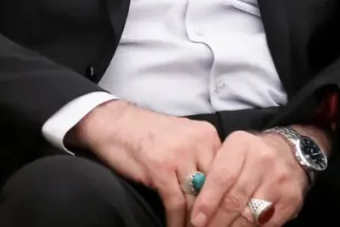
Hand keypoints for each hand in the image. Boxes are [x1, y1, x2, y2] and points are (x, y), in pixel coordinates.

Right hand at [68, 100, 220, 226]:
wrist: (113, 122)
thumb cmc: (147, 134)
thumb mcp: (182, 139)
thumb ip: (201, 158)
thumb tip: (216, 190)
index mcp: (207, 135)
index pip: (226, 175)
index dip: (224, 200)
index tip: (223, 218)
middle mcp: (198, 142)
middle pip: (214, 188)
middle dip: (212, 213)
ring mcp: (179, 154)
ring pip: (196, 198)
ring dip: (195, 221)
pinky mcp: (160, 167)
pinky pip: (175, 203)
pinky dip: (176, 220)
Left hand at [188, 130, 310, 226]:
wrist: (289, 152)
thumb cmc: (249, 155)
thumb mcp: (230, 151)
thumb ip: (214, 173)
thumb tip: (195, 204)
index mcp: (241, 145)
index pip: (221, 177)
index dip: (207, 202)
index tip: (196, 219)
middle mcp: (262, 160)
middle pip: (235, 199)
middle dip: (216, 220)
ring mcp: (279, 180)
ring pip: (251, 215)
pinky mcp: (291, 199)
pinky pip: (267, 223)